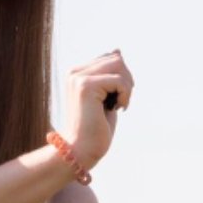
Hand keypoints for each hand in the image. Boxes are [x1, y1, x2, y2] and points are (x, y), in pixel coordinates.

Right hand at [62, 50, 133, 168]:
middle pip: (116, 59)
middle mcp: (75, 72)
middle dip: (127, 80)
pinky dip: (125, 95)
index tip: (117, 98)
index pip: (110, 58)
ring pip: (118, 65)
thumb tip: (118, 51)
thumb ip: (111, 75)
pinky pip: (119, 80)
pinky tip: (118, 108)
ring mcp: (78, 78)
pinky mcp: (85, 86)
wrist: (80, 151)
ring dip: (127, 87)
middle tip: (121, 102)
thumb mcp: (107, 97)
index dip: (122, 77)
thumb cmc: (95, 129)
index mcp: (77, 73)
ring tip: (119, 104)